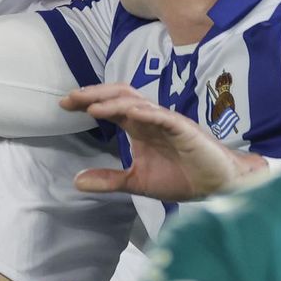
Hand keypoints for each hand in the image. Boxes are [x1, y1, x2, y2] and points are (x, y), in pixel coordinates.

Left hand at [63, 86, 265, 201]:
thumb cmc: (181, 178)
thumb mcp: (137, 182)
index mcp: (140, 127)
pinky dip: (146, 112)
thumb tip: (76, 181)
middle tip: (70, 99)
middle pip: (120, 95)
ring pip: (139, 101)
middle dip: (95, 94)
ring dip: (114, 102)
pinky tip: (130, 113)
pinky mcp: (184, 129)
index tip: (64, 105)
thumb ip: (109, 180)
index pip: (111, 106)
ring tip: (91, 107)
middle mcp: (151, 118)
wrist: (216, 185)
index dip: (88, 102)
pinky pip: (163, 116)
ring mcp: (168, 121)